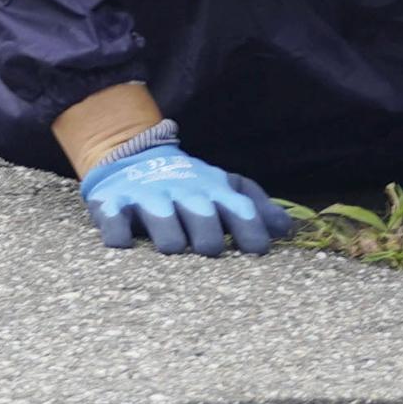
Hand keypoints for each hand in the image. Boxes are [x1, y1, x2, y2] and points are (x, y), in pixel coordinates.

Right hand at [80, 126, 291, 256]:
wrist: (130, 152)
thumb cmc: (187, 182)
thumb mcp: (222, 186)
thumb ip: (256, 207)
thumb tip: (288, 230)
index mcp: (212, 190)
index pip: (239, 209)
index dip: (251, 231)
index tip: (258, 251)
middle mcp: (183, 193)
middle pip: (202, 216)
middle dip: (208, 237)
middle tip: (208, 250)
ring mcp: (147, 197)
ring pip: (162, 220)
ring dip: (169, 236)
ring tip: (172, 248)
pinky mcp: (113, 203)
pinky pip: (115, 221)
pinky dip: (118, 233)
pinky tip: (123, 243)